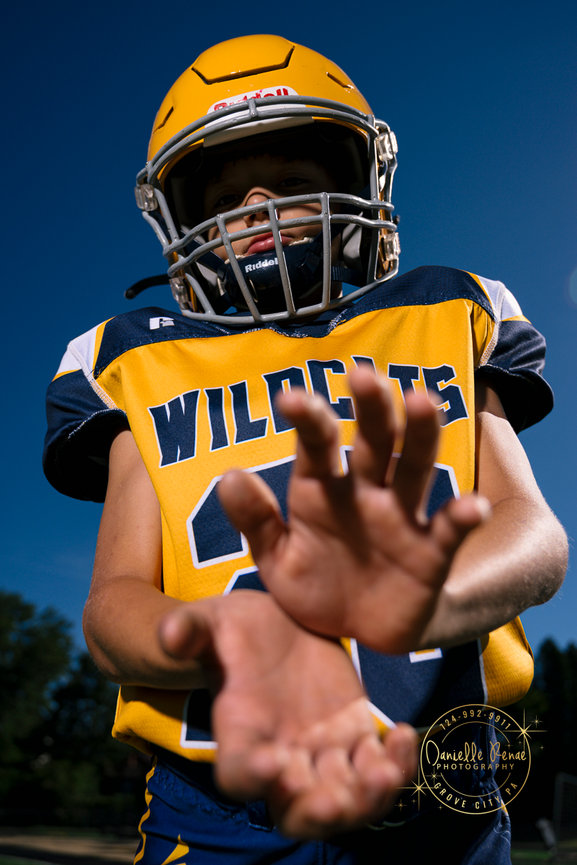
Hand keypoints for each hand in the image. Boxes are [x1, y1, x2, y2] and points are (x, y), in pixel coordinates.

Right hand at [159, 590, 416, 838]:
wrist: (274, 626)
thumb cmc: (234, 628)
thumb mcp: (209, 621)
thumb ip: (188, 629)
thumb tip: (169, 636)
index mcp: (240, 733)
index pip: (238, 774)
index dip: (252, 777)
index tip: (274, 762)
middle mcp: (282, 756)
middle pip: (296, 811)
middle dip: (317, 812)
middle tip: (335, 799)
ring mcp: (323, 752)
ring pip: (345, 799)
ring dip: (367, 798)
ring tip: (386, 772)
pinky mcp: (356, 736)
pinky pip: (380, 766)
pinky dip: (398, 764)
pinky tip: (406, 736)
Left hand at [217, 366, 488, 652]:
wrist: (353, 634)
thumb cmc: (313, 585)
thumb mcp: (275, 559)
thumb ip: (255, 521)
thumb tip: (228, 476)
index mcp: (322, 488)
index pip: (317, 443)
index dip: (307, 418)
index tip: (290, 397)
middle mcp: (365, 491)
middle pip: (373, 440)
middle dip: (371, 407)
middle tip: (364, 376)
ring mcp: (401, 518)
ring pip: (415, 467)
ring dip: (420, 435)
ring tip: (423, 401)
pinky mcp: (431, 553)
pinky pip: (448, 531)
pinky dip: (462, 517)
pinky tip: (471, 506)